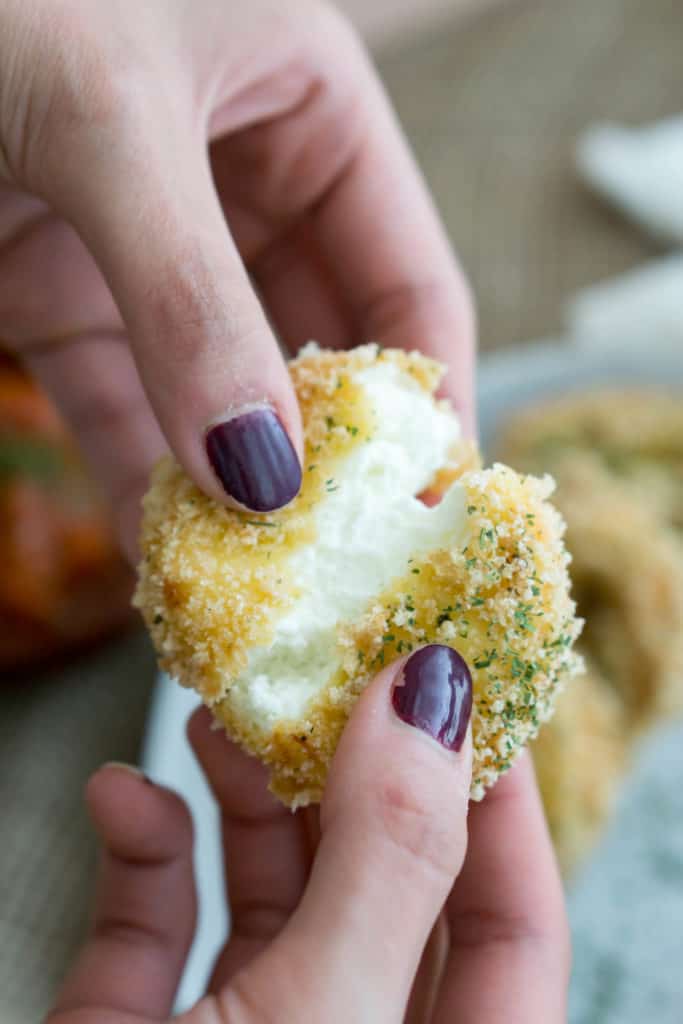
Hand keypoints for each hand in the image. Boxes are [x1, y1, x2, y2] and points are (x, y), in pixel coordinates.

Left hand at [0, 0, 473, 560]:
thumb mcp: (111, 124)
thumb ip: (192, 298)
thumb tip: (261, 475)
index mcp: (308, 112)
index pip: (410, 279)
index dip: (430, 397)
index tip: (432, 506)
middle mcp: (243, 188)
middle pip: (319, 353)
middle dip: (328, 461)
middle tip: (344, 571)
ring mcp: (151, 251)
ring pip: (218, 394)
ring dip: (232, 492)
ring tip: (257, 588)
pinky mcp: (61, 296)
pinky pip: (122, 404)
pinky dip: (140, 480)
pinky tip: (165, 556)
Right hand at [49, 649, 568, 1022]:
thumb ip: (389, 862)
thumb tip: (438, 695)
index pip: (509, 924)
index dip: (493, 795)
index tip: (459, 675)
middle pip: (383, 888)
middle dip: (351, 768)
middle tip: (333, 664)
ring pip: (272, 895)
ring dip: (246, 791)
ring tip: (228, 709)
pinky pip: (154, 928)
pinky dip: (143, 848)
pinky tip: (126, 793)